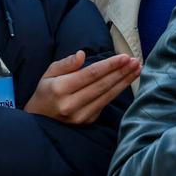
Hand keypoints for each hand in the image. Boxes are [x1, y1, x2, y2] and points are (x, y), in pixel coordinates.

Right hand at [24, 50, 140, 123]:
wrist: (38, 120)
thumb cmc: (45, 92)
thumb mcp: (48, 73)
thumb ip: (66, 63)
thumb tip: (82, 54)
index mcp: (60, 89)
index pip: (90, 75)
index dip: (109, 65)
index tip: (124, 56)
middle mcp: (71, 104)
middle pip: (102, 85)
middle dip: (121, 72)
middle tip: (136, 61)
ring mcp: (80, 116)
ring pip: (107, 96)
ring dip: (124, 82)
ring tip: (137, 70)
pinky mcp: (87, 122)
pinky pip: (105, 104)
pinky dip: (117, 92)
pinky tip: (126, 82)